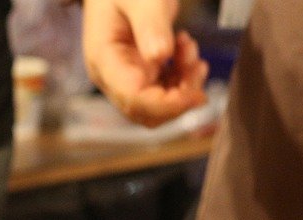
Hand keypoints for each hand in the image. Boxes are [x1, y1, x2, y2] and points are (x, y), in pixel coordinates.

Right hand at [82, 0, 208, 127]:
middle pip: (145, 112)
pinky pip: (164, 92)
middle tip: (198, 65)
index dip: (165, 104)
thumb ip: (150, 24)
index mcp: (105, 60)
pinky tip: (187, 51)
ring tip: (190, 48)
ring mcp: (126, 78)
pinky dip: (183, 78)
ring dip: (183, 86)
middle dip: (178, 98)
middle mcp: (112, 77)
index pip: (133, 99)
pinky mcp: (140, 74)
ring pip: (157, 106)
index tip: (195, 93)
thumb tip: (160, 56)